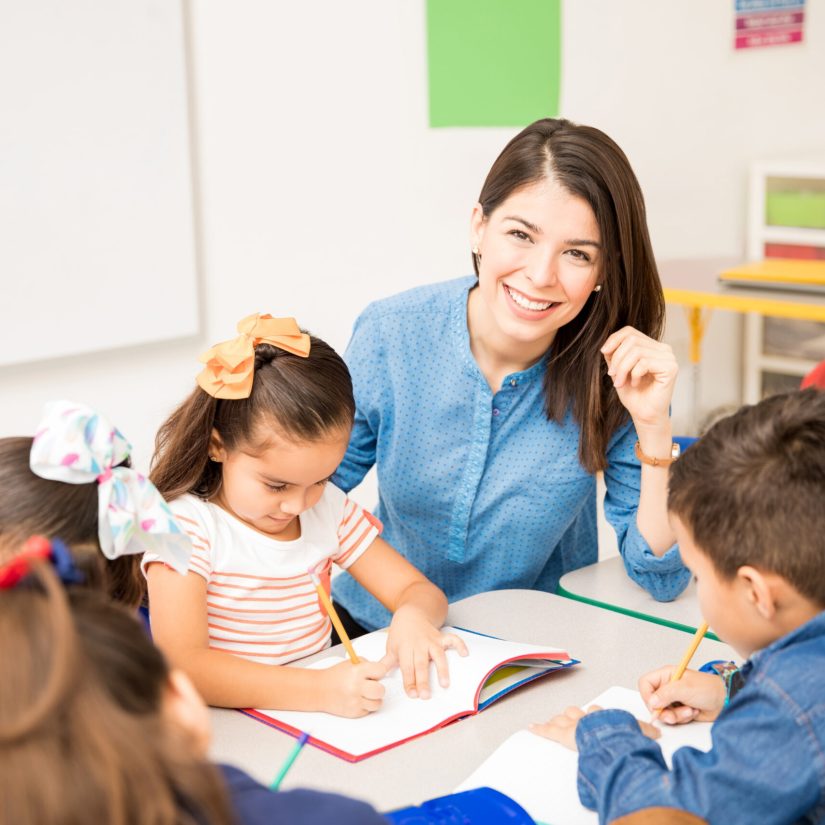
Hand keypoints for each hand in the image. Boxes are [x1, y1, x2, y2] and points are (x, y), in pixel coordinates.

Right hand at [317, 659, 389, 717]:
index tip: (375, 672)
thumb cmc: (335, 675)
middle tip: (372, 685)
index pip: (381, 670)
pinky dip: (366, 706)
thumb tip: (381, 672)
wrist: (319, 690)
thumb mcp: (351, 663)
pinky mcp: (354, 713)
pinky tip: (358, 700)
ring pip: (377, 703)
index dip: (379, 671)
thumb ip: (367, 665)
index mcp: (357, 672)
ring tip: (365, 694)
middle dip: (379, 688)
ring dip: (374, 699)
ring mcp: (355, 701)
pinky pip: (368, 711)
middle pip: (381, 690)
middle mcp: (356, 687)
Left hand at [384, 606, 468, 698]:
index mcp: (405, 648)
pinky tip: (465, 654)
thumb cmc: (400, 633)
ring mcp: (431, 640)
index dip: (409, 681)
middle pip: (421, 664)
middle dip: (423, 680)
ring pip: (437, 654)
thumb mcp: (391, 646)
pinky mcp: (441, 636)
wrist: (411, 613)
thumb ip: (387, 662)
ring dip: (442, 669)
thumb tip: (376, 677)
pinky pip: (452, 639)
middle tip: (425, 696)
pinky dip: (459, 645)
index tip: (412, 694)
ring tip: (445, 684)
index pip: (407, 667)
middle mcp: (419, 644)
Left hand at [530, 704, 660, 750]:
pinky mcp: (562, 733)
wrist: (609, 737)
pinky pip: (548, 730)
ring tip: (553, 723)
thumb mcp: (639, 731)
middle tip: (571, 720)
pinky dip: (539, 728)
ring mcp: (573, 725)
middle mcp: (587, 718)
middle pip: (576, 713)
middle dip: (574, 716)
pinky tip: (531, 727)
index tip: (594, 715)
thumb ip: (646, 731)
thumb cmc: (622, 735)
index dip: (595, 715)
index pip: (597, 712)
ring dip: (558, 722)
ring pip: (562, 719)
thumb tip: (657, 732)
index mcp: (603, 717)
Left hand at [601, 327, 677, 428]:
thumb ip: (614, 355)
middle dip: (617, 358)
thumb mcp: (618, 370)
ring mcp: (669, 357)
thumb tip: (607, 344)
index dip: (614, 339)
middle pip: (632, 340)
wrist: (644, 414)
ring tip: (620, 382)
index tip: (604, 352)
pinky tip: (634, 384)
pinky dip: (634, 374)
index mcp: (652, 346)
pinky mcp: (671, 368)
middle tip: (613, 376)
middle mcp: (663, 349)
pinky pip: (645, 362)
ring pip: (636, 351)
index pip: (630, 331)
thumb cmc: (633, 394)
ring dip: (623, 368)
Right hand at [639, 666, 725, 723]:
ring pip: (663, 712)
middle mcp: (667, 687)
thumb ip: (666, 694)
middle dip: (663, 710)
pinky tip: (693, 712)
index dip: (647, 695)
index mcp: (666, 675)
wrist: (725, 701)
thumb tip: (652, 702)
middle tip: (672, 714)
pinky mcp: (680, 710)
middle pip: (653, 701)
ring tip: (689, 711)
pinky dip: (682, 718)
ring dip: (676, 715)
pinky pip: (673, 718)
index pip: (646, 683)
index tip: (655, 705)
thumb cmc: (708, 688)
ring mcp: (674, 699)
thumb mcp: (685, 688)